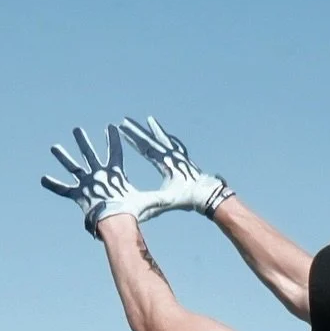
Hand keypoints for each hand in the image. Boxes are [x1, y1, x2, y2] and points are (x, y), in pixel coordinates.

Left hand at [41, 125, 147, 234]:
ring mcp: (87, 183)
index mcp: (114, 173)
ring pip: (72, 166)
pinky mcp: (78, 195)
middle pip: (89, 153)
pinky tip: (42, 178)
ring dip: (62, 156)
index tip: (111, 127)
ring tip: (54, 147)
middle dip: (82, 141)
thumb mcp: (149, 203)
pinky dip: (53, 184)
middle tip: (76, 129)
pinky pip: (63, 189)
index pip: (115, 152)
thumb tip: (174, 201)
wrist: (116, 221)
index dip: (114, 140)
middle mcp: (98, 174)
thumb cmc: (133, 213)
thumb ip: (157, 199)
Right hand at [118, 116, 233, 217]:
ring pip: (164, 139)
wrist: (207, 194)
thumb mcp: (167, 200)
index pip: (145, 148)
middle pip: (151, 140)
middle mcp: (172, 155)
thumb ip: (153, 203)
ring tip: (149, 119)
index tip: (122, 129)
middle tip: (126, 121)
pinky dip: (168, 138)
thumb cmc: (187, 198)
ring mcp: (179, 155)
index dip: (133, 138)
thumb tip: (138, 211)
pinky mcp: (184, 159)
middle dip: (137, 131)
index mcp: (166, 163)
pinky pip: (174, 144)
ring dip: (155, 130)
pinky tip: (166, 135)